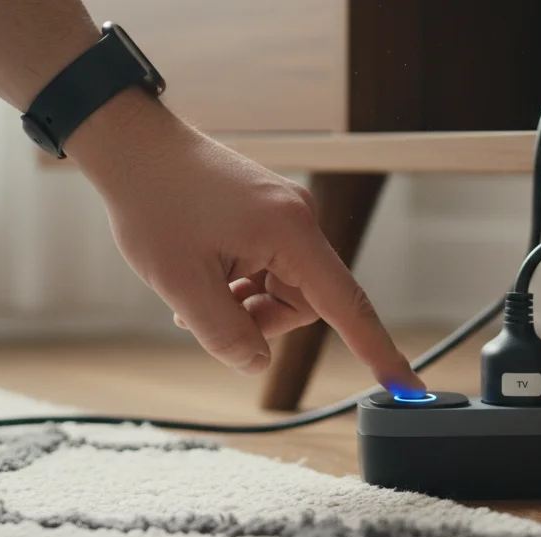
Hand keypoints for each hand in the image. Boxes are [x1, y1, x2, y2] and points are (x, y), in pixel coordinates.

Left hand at [66, 89, 424, 391]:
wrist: (134, 148)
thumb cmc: (154, 204)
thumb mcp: (181, 285)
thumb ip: (225, 334)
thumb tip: (256, 364)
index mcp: (290, 233)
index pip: (346, 305)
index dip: (377, 350)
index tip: (407, 385)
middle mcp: (300, 220)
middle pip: (305, 303)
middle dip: (260, 319)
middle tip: (205, 309)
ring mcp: (287, 215)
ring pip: (284, 290)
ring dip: (244, 302)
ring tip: (194, 290)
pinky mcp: (271, 215)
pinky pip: (270, 268)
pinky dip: (240, 283)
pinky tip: (203, 275)